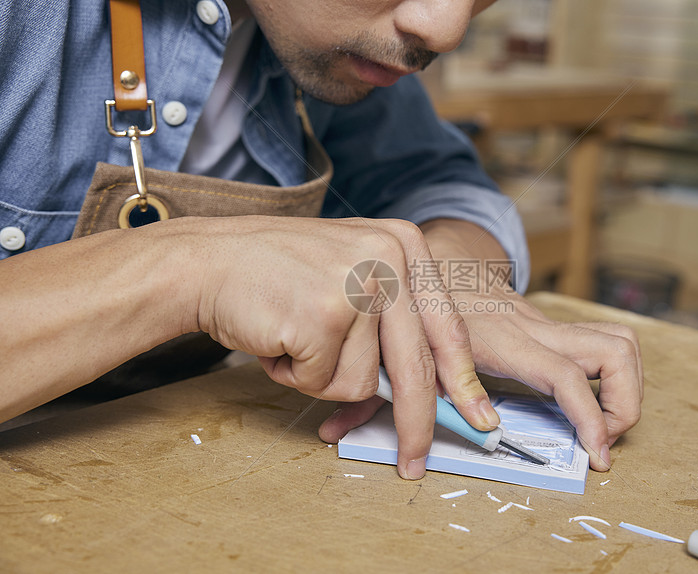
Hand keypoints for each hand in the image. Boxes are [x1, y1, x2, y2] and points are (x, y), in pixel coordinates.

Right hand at [190, 215, 499, 478]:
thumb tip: (430, 392)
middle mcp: (390, 258)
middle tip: (414, 464)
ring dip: (322, 376)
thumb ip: (392, 321)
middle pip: (417, 367)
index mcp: (406, 244)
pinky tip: (278, 337)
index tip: (481, 419)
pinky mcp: (325, 314)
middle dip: (416, 424)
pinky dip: (295, 374)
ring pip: (363, 383)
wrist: (206, 260)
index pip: (447, 327)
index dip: (464, 382)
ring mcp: (358, 285)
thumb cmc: (278, 276)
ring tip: (296, 336)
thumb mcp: (351, 275)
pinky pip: (324, 382)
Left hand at [319, 219, 642, 470]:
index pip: (558, 374)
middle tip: (603, 446)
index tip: (592, 454)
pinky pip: (601, 345)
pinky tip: (591, 406)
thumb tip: (332, 431)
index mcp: (495, 336)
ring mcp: (544, 324)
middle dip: (622, 407)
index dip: (583, 417)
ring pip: (617, 343)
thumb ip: (364, 389)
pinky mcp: (547, 325)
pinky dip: (612, 378)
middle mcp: (530, 327)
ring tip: (607, 428)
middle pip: (609, 353)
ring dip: (627, 390)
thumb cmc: (410, 298)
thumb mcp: (388, 344)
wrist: (433, 249)